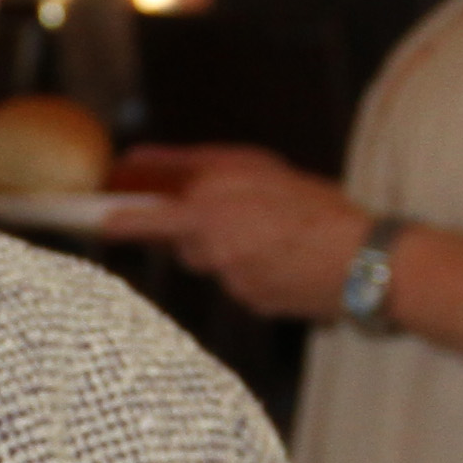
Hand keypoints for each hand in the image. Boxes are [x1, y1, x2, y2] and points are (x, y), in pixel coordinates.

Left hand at [108, 143, 362, 319]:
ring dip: (232, 250)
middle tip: (242, 221)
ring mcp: (227, 275)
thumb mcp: (260, 168)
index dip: (121, 221)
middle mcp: (212, 240)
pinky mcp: (247, 301)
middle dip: (200, 231)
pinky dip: (256, 274)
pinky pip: (238, 285)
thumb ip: (199, 166)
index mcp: (212, 200)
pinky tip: (289, 263)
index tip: (100, 222)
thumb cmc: (318, 207)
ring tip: (279, 238)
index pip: (148, 215)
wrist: (362, 261)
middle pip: (183, 242)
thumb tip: (142, 161)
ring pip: (213, 263)